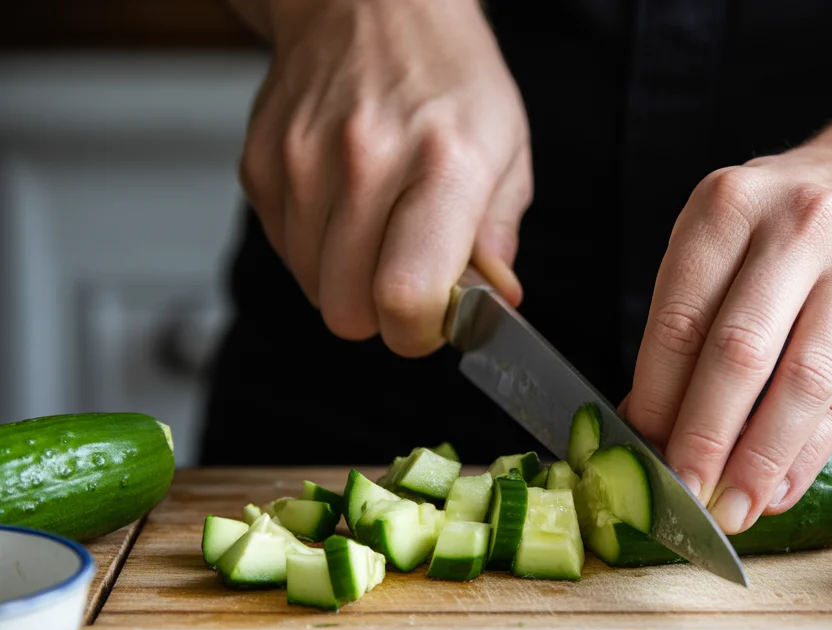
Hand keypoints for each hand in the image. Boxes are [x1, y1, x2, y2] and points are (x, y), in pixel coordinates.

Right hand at [239, 0, 527, 355]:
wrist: (370, 2)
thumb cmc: (448, 75)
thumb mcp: (507, 151)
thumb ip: (498, 237)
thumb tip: (492, 303)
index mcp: (444, 164)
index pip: (406, 295)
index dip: (418, 331)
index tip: (432, 321)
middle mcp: (366, 160)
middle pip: (348, 309)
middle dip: (381, 315)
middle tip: (407, 281)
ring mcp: (304, 160)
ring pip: (312, 287)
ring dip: (346, 280)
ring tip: (378, 230)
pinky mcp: (261, 161)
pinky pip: (284, 249)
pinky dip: (315, 247)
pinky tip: (345, 205)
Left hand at [622, 143, 831, 533]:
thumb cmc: (787, 234)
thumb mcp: (726, 245)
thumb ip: (689, 324)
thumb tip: (647, 426)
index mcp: (730, 206)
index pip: (680, 318)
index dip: (657, 398)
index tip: (641, 454)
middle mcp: (799, 226)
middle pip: (740, 351)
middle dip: (704, 436)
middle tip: (683, 494)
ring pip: (803, 381)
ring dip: (761, 458)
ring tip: (733, 508)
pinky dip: (808, 454)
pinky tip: (779, 491)